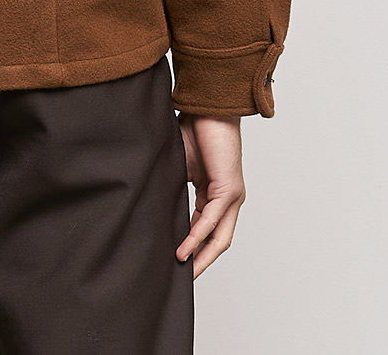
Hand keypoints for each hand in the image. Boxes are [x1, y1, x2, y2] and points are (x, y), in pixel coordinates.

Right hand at [175, 113, 245, 278]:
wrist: (207, 107)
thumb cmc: (194, 129)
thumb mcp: (180, 165)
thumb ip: (174, 187)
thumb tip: (155, 204)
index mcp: (216, 193)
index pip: (207, 229)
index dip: (194, 247)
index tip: (178, 262)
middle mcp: (229, 199)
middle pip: (218, 240)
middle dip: (202, 262)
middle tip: (185, 280)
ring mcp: (232, 195)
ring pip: (219, 236)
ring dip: (201, 255)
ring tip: (184, 271)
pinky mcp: (229, 189)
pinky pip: (212, 220)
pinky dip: (198, 236)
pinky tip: (184, 249)